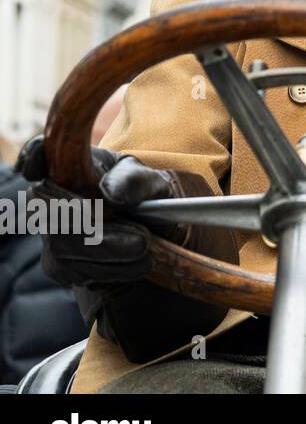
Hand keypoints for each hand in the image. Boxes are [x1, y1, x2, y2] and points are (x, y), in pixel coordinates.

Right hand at [19, 134, 198, 287]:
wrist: (153, 239)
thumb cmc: (146, 200)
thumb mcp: (154, 183)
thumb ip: (137, 181)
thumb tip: (111, 194)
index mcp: (75, 165)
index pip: (40, 152)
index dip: (34, 156)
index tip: (37, 168)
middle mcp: (53, 197)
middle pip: (50, 210)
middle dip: (97, 229)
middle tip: (141, 239)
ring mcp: (51, 233)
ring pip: (66, 248)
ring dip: (114, 252)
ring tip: (146, 247)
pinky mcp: (58, 266)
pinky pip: (78, 272)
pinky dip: (113, 270)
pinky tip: (134, 262)